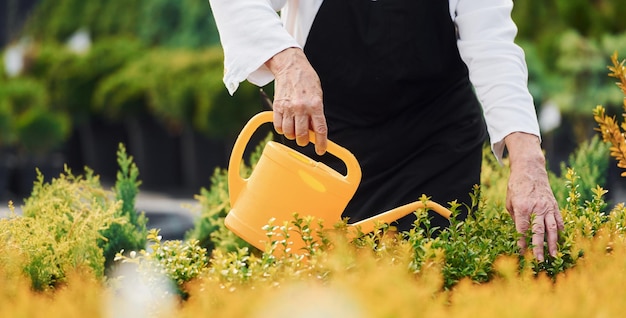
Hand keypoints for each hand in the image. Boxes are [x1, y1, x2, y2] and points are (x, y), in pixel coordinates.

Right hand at [265, 47, 327, 154]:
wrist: (291, 67)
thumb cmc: (307, 80)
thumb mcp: (318, 96)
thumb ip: (317, 113)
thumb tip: (315, 132)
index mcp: (315, 105)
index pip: (320, 130)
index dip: (321, 143)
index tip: (321, 150)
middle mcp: (302, 107)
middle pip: (302, 135)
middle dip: (304, 141)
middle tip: (305, 139)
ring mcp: (288, 108)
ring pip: (289, 133)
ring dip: (293, 135)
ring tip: (295, 130)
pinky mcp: (277, 107)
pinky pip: (278, 126)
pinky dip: (282, 129)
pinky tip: (286, 124)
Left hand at [504, 132, 564, 260]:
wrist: (530, 170)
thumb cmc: (516, 186)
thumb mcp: (509, 201)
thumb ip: (515, 218)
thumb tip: (521, 233)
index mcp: (522, 207)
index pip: (522, 229)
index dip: (522, 242)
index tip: (522, 254)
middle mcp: (536, 207)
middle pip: (538, 231)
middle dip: (538, 247)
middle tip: (538, 261)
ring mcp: (547, 206)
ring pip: (552, 228)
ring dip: (552, 243)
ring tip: (553, 256)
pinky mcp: (554, 205)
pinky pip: (559, 220)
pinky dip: (560, 232)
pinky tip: (560, 242)